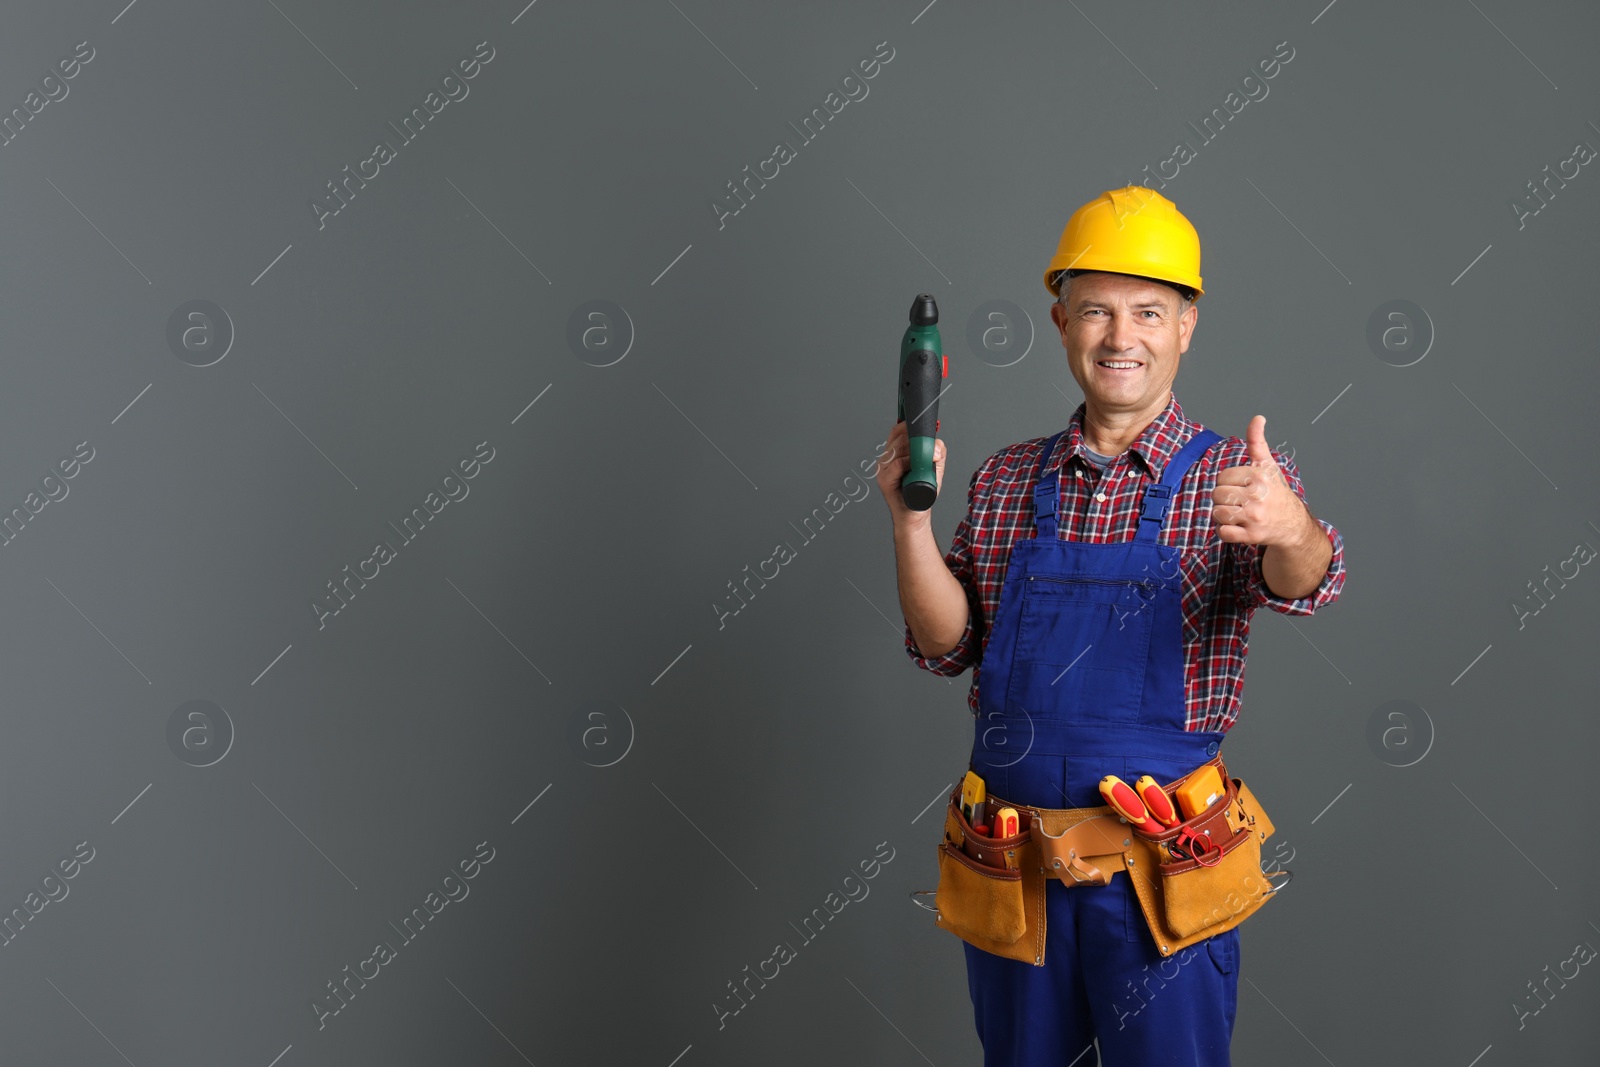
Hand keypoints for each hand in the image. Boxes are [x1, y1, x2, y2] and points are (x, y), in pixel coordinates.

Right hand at [877, 419, 944, 528]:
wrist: (915, 514)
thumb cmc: (921, 491)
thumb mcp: (935, 467)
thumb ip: (938, 451)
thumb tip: (936, 443)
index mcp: (895, 453)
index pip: (897, 431)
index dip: (909, 426)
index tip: (921, 427)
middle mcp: (887, 459)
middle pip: (898, 438)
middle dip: (917, 440)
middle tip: (930, 449)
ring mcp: (883, 469)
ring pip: (897, 449)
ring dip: (915, 453)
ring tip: (925, 462)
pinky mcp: (884, 480)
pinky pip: (896, 464)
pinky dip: (907, 464)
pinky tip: (914, 469)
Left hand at [1211, 416, 1309, 546]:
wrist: (1293, 524)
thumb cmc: (1275, 492)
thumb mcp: (1267, 465)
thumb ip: (1257, 441)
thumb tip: (1257, 418)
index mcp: (1259, 476)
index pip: (1222, 476)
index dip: (1228, 481)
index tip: (1240, 485)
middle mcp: (1257, 496)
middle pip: (1217, 494)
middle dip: (1223, 497)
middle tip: (1238, 500)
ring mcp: (1254, 517)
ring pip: (1217, 513)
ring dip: (1223, 514)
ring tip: (1237, 512)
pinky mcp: (1251, 536)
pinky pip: (1223, 533)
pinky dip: (1225, 531)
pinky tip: (1236, 526)